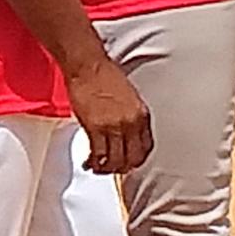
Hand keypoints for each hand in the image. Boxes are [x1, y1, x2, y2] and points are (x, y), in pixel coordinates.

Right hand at [65, 54, 152, 175]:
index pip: (146, 147)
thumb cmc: (104, 74)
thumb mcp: (129, 96)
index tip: (129, 162)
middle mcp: (131, 123)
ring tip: (97, 167)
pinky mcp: (95, 127)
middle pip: (132, 158)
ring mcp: (113, 126)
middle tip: (112, 169)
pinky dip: (93, 162)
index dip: (137, 159)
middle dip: (122, 168)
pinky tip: (89, 162)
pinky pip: (98, 154)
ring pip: (115, 160)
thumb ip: (130, 115)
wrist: (88, 66)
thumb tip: (125, 131)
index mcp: (141, 115)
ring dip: (106, 168)